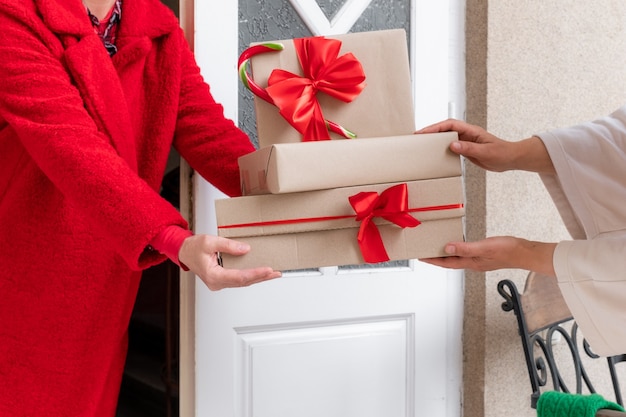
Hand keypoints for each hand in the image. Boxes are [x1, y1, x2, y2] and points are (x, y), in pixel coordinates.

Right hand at [178, 234, 281, 290]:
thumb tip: (245, 249)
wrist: (184, 251)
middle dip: (261, 277)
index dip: (255, 274)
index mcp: (213, 275)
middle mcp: (216, 282)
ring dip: (258, 278)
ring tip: (273, 274)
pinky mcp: (222, 279)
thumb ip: (228, 245)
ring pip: (242, 282)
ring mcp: (219, 282)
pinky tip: (260, 273)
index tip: (268, 270)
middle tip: (276, 273)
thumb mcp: (210, 241)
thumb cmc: (193, 247)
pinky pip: (239, 279)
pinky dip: (251, 276)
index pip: (239, 277)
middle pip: (244, 282)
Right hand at [417, 119, 515, 171]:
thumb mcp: (485, 152)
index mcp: (471, 130)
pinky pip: (451, 146)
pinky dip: (442, 148)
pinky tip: (436, 153)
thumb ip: (468, 148)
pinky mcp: (466, 149)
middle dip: (431, 131)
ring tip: (424, 144)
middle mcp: (467, 134)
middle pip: (445, 129)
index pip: (450, 125)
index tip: (424, 132)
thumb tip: (452, 145)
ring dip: (435, 140)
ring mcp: (466, 141)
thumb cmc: (502, 153)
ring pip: (447, 137)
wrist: (510, 159)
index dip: (435, 127)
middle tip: (418, 137)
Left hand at [419, 236, 555, 275]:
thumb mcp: (485, 247)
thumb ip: (465, 248)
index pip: (447, 263)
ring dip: (447, 254)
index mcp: (471, 263)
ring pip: (458, 258)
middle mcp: (473, 263)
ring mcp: (479, 260)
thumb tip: (447, 248)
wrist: (527, 253)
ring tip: (437, 248)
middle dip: (437, 258)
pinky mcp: (485, 256)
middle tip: (425, 253)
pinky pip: (466, 254)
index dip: (433, 260)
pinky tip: (458, 245)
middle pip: (450, 262)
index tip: (421, 257)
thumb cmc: (509, 250)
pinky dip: (458, 250)